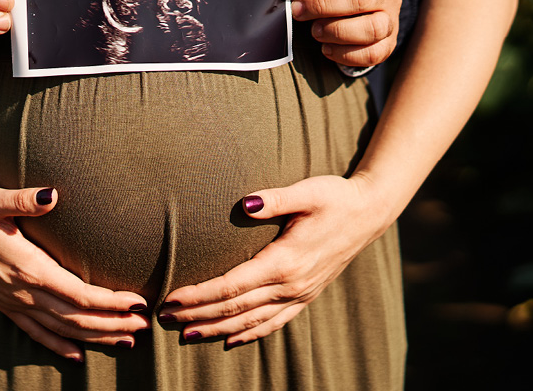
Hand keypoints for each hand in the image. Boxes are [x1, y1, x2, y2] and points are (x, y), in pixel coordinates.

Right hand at [0, 186, 149, 361]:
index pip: (80, 294)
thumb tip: (52, 194)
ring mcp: (14, 302)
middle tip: (145, 325)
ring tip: (127, 340)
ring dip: (95, 337)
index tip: (138, 301)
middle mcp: (24, 292)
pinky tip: (77, 355)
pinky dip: (59, 346)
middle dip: (113, 324)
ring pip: (62, 330)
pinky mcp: (5, 305)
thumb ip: (24, 199)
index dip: (111, 302)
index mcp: (29, 268)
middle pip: (78, 318)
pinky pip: (36, 334)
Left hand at [158, 174, 392, 347]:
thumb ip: (275, 199)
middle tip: (163, 318)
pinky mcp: (306, 295)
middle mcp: (291, 285)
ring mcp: (300, 294)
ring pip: (251, 322)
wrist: (369, 213)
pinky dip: (249, 334)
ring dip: (217, 330)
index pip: (232, 286)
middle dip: (197, 316)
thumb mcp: (307, 192)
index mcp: (285, 261)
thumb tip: (247, 203)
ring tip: (185, 335)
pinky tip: (230, 340)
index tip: (172, 298)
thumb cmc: (334, 197)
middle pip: (235, 309)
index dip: (199, 296)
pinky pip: (274, 323)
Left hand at [283, 0, 401, 67]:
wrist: (371, 0)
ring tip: (315, 31)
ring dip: (337, 31)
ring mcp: (392, 20)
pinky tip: (326, 48)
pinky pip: (372, 54)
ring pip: (371, 28)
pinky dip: (346, 54)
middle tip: (297, 10)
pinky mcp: (389, 44)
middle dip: (322, 4)